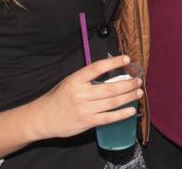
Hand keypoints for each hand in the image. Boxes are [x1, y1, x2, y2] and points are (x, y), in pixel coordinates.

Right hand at [27, 55, 142, 140]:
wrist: (42, 118)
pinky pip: (108, 118)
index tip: (127, 58)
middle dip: (128, 84)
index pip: (97, 68)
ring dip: (128, 97)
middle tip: (138, 80)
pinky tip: (131, 110)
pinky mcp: (87, 122)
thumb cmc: (57, 98)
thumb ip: (86, 79)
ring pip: (112, 102)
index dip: (113, 62)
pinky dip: (122, 114)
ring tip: (139, 92)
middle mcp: (81, 94)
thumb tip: (109, 72)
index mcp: (75, 80)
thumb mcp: (69, 82)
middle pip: (110, 88)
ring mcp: (84, 109)